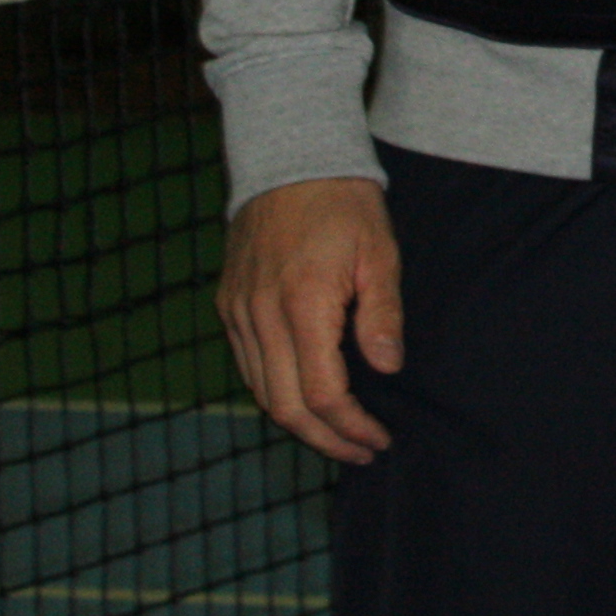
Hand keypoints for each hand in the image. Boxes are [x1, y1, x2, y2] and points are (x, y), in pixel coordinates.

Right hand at [216, 176, 403, 461]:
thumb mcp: (379, 253)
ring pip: (261, 392)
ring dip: (298, 423)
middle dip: (324, 440)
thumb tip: (386, 368)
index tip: (377, 439)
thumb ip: (381, 314)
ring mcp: (238, 313)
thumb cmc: (344, 206)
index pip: (322, 393)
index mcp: (301, 305)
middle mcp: (259, 316)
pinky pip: (248, 366)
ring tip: (338, 436)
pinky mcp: (228, 306)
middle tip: (360, 452)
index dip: (350, 426)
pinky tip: (305, 399)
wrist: (289, 163)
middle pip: (285, 406)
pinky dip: (275, 393)